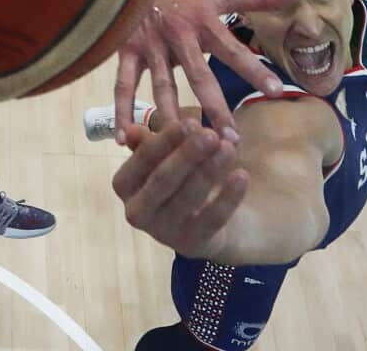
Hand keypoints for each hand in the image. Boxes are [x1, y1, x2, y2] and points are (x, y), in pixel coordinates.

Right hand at [111, 120, 247, 258]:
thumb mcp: (161, 159)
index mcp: (124, 186)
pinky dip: (229, 196)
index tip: (191, 121)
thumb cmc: (175, 181)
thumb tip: (133, 129)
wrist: (202, 224)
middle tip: (210, 134)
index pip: (143, 159)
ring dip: (210, 169)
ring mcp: (163, 232)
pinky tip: (242, 175)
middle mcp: (137, 212)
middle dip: (188, 154)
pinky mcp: (191, 245)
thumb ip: (148, 143)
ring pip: (188, 198)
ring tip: (229, 147)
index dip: (167, 140)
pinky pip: (212, 218)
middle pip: (163, 179)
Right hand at [114, 0, 300, 144]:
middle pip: (199, 77)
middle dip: (215, 108)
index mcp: (204, 23)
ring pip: (162, 86)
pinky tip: (127, 139)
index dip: (254, 68)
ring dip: (172, 116)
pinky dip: (124, 112)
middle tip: (230, 140)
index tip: (275, 90)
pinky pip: (124, 85)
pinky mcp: (127, 52)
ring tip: (185, 143)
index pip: (234, 50)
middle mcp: (179, 37)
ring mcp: (151, 46)